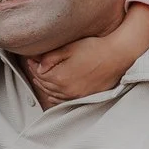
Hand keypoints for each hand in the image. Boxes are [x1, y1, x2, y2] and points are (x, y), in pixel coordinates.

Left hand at [22, 4, 148, 107]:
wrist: (117, 56)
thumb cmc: (95, 48)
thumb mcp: (69, 48)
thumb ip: (50, 57)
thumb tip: (38, 65)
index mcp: (60, 77)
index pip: (39, 74)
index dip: (33, 65)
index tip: (32, 58)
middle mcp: (66, 90)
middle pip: (44, 85)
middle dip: (37, 75)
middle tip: (34, 66)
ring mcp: (76, 95)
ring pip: (52, 94)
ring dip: (45, 86)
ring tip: (41, 76)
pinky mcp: (84, 97)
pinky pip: (64, 100)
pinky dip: (56, 96)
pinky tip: (53, 92)